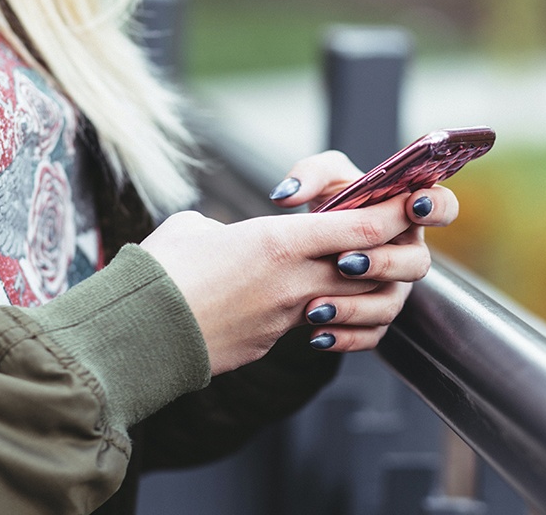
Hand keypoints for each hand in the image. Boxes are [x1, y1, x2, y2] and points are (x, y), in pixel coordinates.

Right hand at [140, 194, 420, 375]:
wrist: (137, 335)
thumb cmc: (160, 271)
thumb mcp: (194, 229)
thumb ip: (226, 228)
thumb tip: (226, 238)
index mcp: (279, 242)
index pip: (362, 227)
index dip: (393, 213)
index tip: (408, 202)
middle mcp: (294, 281)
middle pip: (369, 267)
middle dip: (387, 253)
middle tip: (385, 238)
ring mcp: (287, 318)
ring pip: (349, 301)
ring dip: (359, 288)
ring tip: (346, 274)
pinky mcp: (272, 343)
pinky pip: (315, 327)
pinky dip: (324, 315)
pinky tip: (307, 307)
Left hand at [269, 150, 458, 351]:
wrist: (307, 246)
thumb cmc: (328, 203)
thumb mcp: (320, 179)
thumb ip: (309, 174)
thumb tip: (287, 195)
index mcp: (406, 213)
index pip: (442, 207)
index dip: (436, 207)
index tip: (413, 205)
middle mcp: (407, 253)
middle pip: (417, 263)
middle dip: (383, 263)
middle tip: (344, 261)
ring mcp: (394, 288)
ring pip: (390, 305)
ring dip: (355, 307)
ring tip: (316, 306)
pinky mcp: (375, 318)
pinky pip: (370, 335)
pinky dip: (344, 337)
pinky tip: (317, 334)